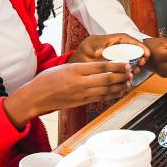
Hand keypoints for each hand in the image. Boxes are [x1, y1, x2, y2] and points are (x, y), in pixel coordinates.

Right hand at [4, 61, 133, 127]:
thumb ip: (80, 67)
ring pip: (105, 90)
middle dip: (121, 76)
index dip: (116, 65)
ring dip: (119, 86)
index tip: (125, 64)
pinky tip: (117, 92)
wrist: (35, 97)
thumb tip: (98, 66)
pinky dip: (110, 95)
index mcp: (75, 70)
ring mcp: (80, 94)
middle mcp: (79, 82)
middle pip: (106, 79)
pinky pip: (99, 98)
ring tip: (128, 82)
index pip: (101, 66)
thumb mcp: (63, 67)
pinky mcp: (80, 102)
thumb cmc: (46, 80)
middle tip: (131, 72)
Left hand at [69, 33, 148, 66]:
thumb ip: (94, 48)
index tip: (144, 51)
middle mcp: (114, 47)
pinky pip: (124, 66)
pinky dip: (129, 71)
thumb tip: (99, 52)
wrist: (77, 65)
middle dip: (140, 54)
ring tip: (137, 70)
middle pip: (131, 48)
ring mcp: (115, 55)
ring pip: (130, 57)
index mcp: (109, 40)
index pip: (126, 38)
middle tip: (143, 62)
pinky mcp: (114, 64)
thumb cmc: (82, 53)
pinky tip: (131, 76)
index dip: (137, 44)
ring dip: (136, 63)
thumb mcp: (87, 48)